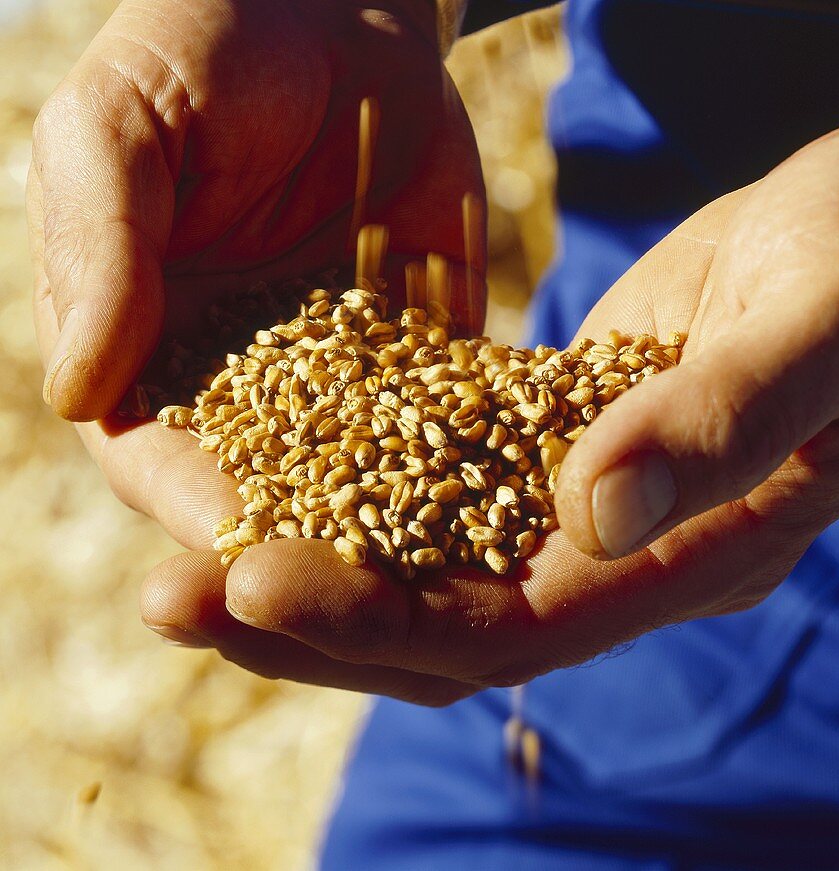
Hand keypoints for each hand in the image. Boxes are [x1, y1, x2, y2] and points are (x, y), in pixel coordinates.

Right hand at [30, 0, 484, 549]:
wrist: (333, 7)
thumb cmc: (202, 50)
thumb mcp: (122, 128)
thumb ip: (101, 248)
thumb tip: (79, 391)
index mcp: (146, 347)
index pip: (157, 457)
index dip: (197, 507)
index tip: (249, 552)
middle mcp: (240, 380)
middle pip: (268, 490)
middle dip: (310, 548)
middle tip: (365, 604)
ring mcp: (338, 373)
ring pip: (366, 474)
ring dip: (405, 530)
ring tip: (451, 576)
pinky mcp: (421, 348)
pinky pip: (449, 414)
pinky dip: (479, 454)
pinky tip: (521, 494)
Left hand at [139, 119, 838, 702]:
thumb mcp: (827, 317)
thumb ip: (727, 416)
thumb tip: (592, 509)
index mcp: (705, 554)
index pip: (520, 625)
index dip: (385, 617)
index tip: (253, 580)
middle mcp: (644, 550)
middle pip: (456, 624)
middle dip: (314, 618)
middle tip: (167, 595)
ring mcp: (610, 501)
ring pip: (443, 568)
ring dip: (323, 564)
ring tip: (191, 546)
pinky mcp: (582, 436)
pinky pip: (460, 488)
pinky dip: (372, 490)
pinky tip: (287, 465)